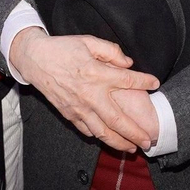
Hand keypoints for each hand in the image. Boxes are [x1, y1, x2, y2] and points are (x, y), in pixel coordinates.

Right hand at [9, 28, 159, 151]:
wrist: (34, 59)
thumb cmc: (62, 48)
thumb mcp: (89, 41)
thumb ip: (111, 51)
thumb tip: (128, 63)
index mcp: (96, 73)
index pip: (127, 80)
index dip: (144, 82)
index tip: (155, 84)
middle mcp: (90, 94)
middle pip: (118, 119)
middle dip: (135, 132)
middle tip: (149, 140)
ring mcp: (79, 107)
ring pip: (102, 131)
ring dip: (119, 142)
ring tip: (132, 148)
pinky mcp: (69, 114)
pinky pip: (86, 130)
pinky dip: (99, 137)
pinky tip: (108, 139)